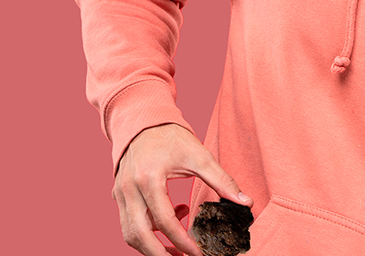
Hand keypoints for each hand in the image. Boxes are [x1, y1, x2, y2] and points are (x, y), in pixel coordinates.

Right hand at [112, 123, 252, 255]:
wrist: (144, 121)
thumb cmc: (171, 137)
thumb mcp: (199, 156)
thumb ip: (222, 181)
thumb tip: (246, 203)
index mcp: (149, 178)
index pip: (165, 221)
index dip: (183, 242)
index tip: (199, 254)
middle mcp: (129, 189)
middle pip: (139, 235)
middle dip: (160, 255)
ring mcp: (120, 193)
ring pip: (130, 234)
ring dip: (151, 247)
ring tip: (178, 247)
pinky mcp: (118, 195)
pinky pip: (128, 223)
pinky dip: (147, 231)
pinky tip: (172, 219)